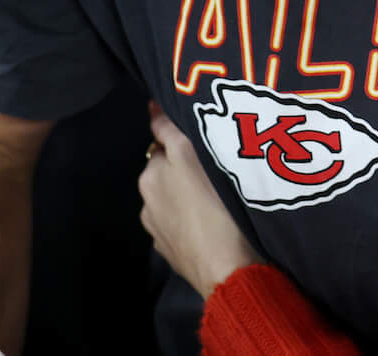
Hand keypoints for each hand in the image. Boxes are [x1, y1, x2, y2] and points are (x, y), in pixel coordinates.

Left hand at [139, 103, 261, 298]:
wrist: (229, 271)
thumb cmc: (218, 206)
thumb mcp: (195, 156)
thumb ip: (170, 130)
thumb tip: (150, 106)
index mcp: (152, 175)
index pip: (162, 141)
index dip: (180, 135)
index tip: (201, 134)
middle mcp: (148, 202)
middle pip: (168, 171)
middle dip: (184, 167)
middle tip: (216, 164)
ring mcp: (158, 231)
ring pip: (173, 199)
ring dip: (187, 194)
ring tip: (217, 195)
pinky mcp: (172, 253)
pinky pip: (181, 225)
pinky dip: (191, 219)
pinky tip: (213, 221)